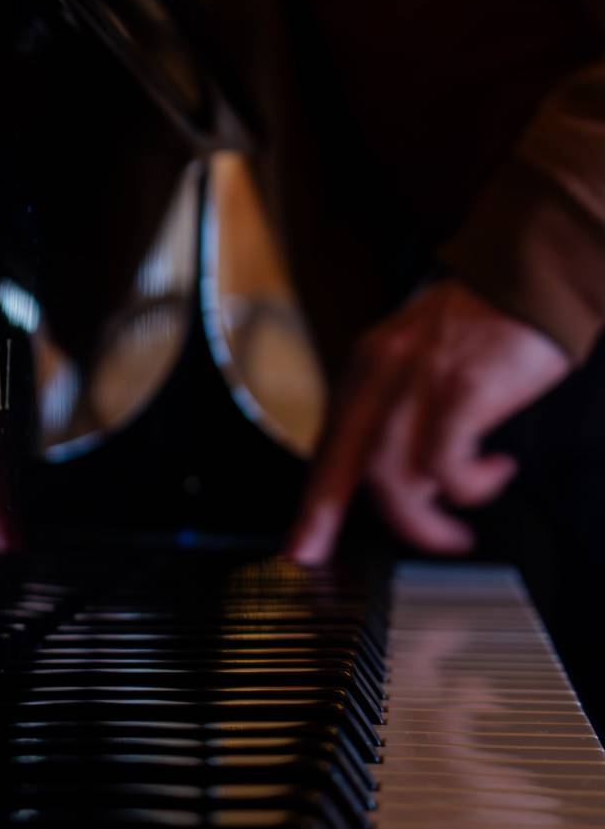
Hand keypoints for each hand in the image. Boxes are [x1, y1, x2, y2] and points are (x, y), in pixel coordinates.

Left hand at [286, 280, 571, 562]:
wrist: (528, 275)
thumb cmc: (485, 322)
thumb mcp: (421, 360)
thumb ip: (404, 413)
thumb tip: (414, 479)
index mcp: (368, 366)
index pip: (328, 443)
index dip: (312, 498)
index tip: (298, 543)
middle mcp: (382, 374)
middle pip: (341, 462)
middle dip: (320, 516)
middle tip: (312, 553)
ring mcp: (418, 382)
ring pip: (393, 475)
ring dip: (422, 519)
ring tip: (454, 533)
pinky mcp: (461, 390)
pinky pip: (447, 463)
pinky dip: (470, 486)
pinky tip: (495, 472)